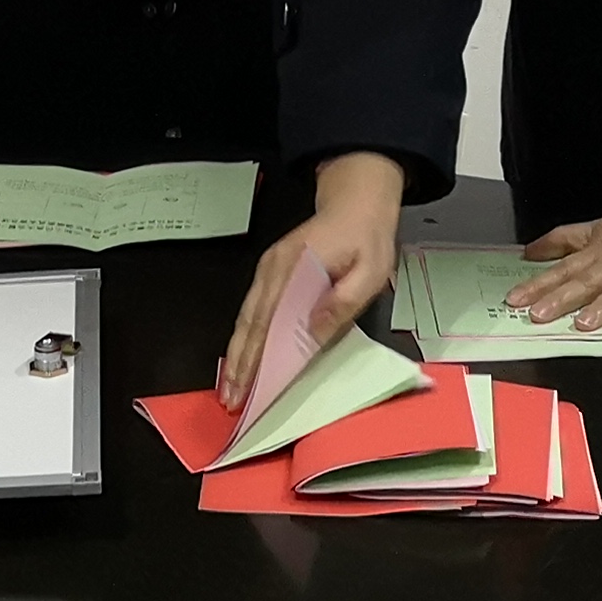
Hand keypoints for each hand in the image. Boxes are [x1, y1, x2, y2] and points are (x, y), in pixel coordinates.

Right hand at [219, 153, 402, 405]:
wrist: (356, 201)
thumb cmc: (366, 238)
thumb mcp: (370, 271)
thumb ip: (343, 301)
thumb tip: (311, 331)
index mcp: (297, 268)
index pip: (273, 322)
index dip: (260, 358)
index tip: (251, 388)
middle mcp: (274, 269)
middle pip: (252, 323)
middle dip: (240, 364)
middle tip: (232, 399)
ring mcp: (269, 269)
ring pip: (247, 317)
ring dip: (237, 354)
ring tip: (231, 387)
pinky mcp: (270, 271)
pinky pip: (252, 308)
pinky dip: (243, 336)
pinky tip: (240, 356)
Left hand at [513, 204, 601, 333]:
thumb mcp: (599, 227)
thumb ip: (564, 240)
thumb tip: (529, 252)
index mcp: (599, 253)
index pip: (563, 270)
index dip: (538, 285)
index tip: (515, 299)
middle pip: (585, 282)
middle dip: (560, 299)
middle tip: (538, 315)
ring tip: (585, 323)